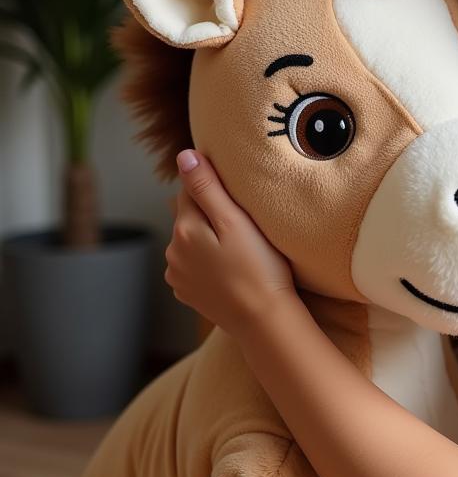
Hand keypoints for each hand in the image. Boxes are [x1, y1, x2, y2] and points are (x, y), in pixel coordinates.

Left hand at [165, 149, 295, 337]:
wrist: (264, 320)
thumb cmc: (260, 268)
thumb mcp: (236, 222)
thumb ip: (207, 188)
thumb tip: (184, 156)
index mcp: (184, 230)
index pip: (190, 191)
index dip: (213, 189)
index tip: (237, 198)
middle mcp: (173, 252)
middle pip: (188, 218)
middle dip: (209, 216)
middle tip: (244, 225)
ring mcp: (178, 276)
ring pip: (190, 243)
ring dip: (207, 240)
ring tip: (239, 249)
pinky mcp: (188, 294)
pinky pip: (194, 267)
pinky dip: (208, 264)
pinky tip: (231, 269)